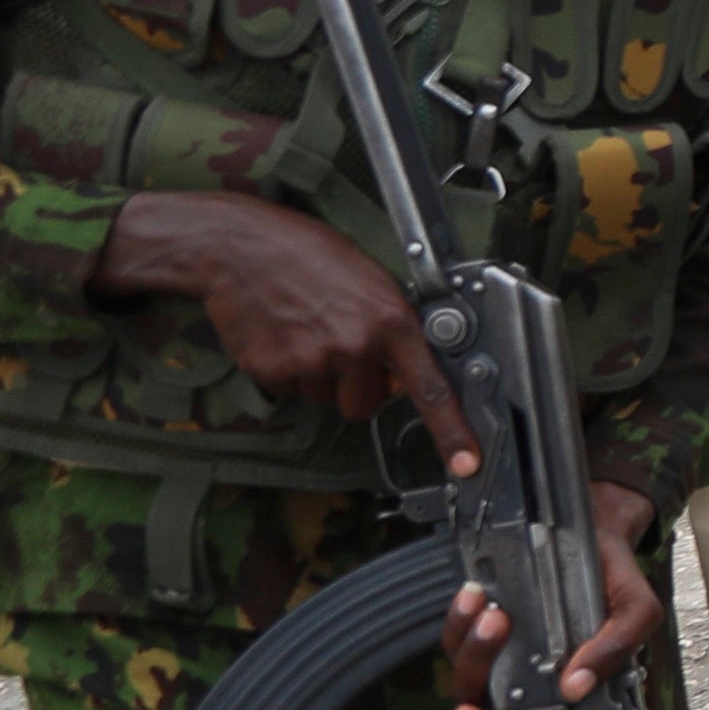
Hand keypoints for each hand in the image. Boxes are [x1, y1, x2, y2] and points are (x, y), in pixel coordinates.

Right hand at [91, 195, 473, 468]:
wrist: (241, 247)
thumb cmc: (310, 256)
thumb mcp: (372, 283)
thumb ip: (394, 331)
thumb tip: (405, 376)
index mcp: (391, 321)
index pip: (430, 388)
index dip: (452, 430)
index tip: (467, 462)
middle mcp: (355, 346)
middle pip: (365, 404)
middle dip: (354, 385)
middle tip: (337, 343)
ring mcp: (312, 361)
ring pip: (325, 398)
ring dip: (319, 376)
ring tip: (305, 329)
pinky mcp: (273, 370)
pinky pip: (291, 391)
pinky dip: (287, 370)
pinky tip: (281, 334)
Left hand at [438, 480, 661, 709]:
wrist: (598, 534)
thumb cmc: (615, 582)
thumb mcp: (636, 611)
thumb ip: (618, 649)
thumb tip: (577, 686)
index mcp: (562, 697)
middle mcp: (523, 684)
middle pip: (478, 709)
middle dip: (472, 687)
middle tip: (490, 652)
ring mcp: (498, 657)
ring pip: (462, 671)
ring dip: (470, 646)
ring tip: (494, 613)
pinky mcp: (478, 626)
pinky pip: (454, 633)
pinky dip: (459, 617)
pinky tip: (476, 595)